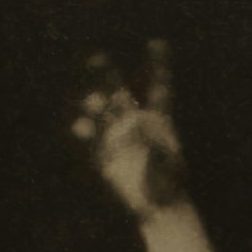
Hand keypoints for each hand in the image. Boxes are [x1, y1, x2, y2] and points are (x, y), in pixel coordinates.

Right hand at [72, 40, 189, 219]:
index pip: (158, 88)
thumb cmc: (170, 186)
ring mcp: (118, 138)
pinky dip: (84, 131)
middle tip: (96, 58)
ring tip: (93, 104)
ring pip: (101, 112)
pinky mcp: (104, 155)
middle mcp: (135, 123)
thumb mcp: (167, 164)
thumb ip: (153, 143)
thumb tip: (135, 126)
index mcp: (158, 121)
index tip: (156, 42)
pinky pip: (90, 138)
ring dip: (94, 105)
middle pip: (119, 93)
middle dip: (107, 74)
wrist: (158, 208)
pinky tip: (81, 128)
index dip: (158, 65)